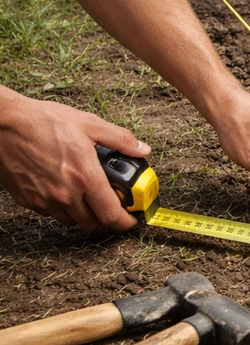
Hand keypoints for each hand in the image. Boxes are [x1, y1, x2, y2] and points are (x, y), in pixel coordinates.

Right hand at [0, 90, 149, 230]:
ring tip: (86, 195)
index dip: (125, 222)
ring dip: (83, 214)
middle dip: (105, 217)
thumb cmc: (42, 121)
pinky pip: (51, 213)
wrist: (3, 123)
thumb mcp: (89, 124)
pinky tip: (64, 189)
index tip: (131, 220)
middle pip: (92, 223)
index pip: (110, 215)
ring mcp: (44, 199)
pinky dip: (61, 207)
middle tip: (109, 203)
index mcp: (84, 176)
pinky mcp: (28, 200)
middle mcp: (65, 193)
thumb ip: (120, 139)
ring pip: (71, 221)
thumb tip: (142, 149)